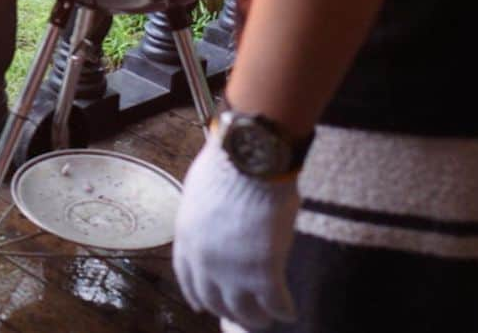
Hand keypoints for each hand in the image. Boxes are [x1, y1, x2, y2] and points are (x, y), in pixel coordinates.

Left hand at [172, 134, 298, 329]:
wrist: (250, 160)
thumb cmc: (229, 164)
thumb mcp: (202, 191)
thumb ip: (206, 216)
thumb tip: (216, 222)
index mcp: (187, 237)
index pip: (186, 277)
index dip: (195, 294)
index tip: (202, 305)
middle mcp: (205, 261)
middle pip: (214, 299)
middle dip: (228, 310)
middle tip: (243, 314)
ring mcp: (233, 272)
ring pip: (244, 311)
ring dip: (257, 318)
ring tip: (267, 317)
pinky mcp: (264, 276)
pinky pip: (275, 305)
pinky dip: (284, 311)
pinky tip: (290, 312)